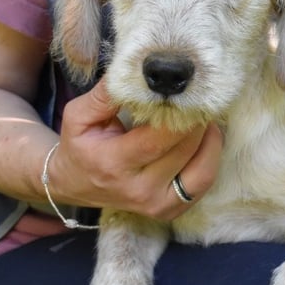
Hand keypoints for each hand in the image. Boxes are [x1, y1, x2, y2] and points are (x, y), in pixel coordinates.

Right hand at [47, 78, 223, 220]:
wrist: (74, 184)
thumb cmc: (79, 145)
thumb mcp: (78, 115)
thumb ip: (106, 94)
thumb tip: (138, 74)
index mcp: (113, 164)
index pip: (157, 139)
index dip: (179, 115)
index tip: (187, 94)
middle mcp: (138, 190)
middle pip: (184, 152)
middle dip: (197, 123)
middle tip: (201, 100)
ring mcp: (157, 205)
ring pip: (202, 172)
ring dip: (211, 142)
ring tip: (206, 119)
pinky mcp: (170, 211)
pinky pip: (203, 184)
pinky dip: (210, 159)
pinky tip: (205, 140)